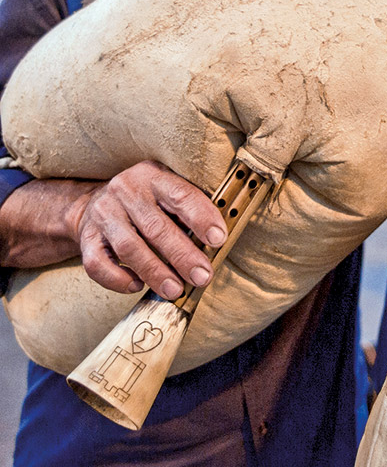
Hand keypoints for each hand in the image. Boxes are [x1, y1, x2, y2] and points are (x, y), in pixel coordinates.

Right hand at [0, 161, 226, 298]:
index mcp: (153, 176)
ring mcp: (104, 215)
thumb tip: (217, 242)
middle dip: (183, 255)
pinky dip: (118, 279)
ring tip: (175, 290)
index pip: (181, 195)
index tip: (219, 240)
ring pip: (129, 247)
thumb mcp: (166, 192)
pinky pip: (98, 264)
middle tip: (203, 276)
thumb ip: (188, 210)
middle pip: (156, 226)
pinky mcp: (87, 238)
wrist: (92, 203)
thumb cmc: (146, 201)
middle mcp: (126, 191)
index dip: (201, 218)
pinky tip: (137, 286)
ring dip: (155, 272)